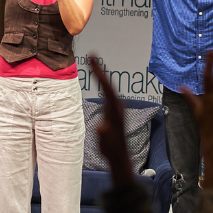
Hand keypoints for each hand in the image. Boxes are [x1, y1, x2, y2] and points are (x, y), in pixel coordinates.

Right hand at [88, 56, 132, 187]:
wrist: (120, 156)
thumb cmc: (112, 150)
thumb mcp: (106, 144)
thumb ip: (104, 135)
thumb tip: (101, 126)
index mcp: (115, 110)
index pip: (107, 88)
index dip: (100, 74)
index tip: (93, 62)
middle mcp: (117, 106)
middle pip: (108, 83)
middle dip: (99, 69)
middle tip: (92, 55)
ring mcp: (116, 107)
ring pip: (108, 86)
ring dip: (100, 74)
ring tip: (93, 62)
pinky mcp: (113, 110)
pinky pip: (106, 91)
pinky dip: (101, 82)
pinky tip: (97, 78)